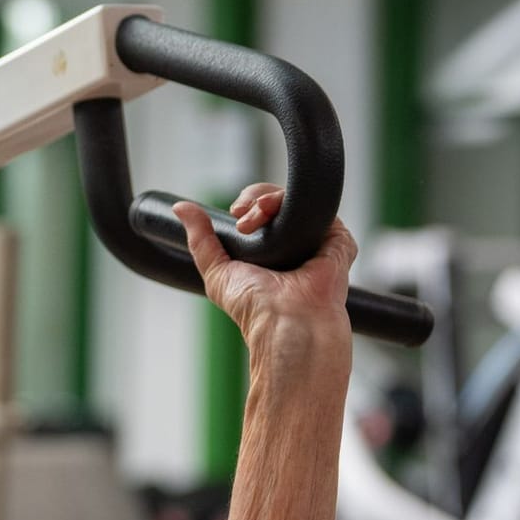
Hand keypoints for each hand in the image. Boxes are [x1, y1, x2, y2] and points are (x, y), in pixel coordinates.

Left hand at [173, 183, 356, 350]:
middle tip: (245, 215)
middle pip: (277, 200)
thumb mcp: (217, 271)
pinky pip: (323, 210)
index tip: (236, 212)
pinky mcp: (338, 242)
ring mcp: (316, 242)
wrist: (287, 322)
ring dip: (274, 198)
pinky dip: (302, 204)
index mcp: (268, 252)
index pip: (259, 211)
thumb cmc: (254, 308)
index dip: (247, 202)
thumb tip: (181, 208)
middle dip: (257, 197)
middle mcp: (292, 245)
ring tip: (259, 215)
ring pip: (298, 201)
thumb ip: (201, 240)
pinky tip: (284, 215)